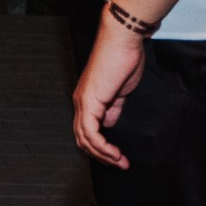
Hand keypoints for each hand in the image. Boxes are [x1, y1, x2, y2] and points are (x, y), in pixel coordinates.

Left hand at [74, 17, 147, 167]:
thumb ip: (113, 107)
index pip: (86, 130)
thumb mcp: (120, 90)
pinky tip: (115, 152)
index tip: (118, 157)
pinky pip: (90, 131)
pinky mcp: (90, 100)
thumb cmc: (124, 59)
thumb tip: (109, 122)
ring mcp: (83, 101)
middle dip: (101, 155)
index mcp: (88, 98)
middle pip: (82, 138)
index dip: (100, 147)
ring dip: (103, 154)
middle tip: (119, 164)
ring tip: (120, 162)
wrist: (123, 41)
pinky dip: (102, 146)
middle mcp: (81, 101)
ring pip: (84, 138)